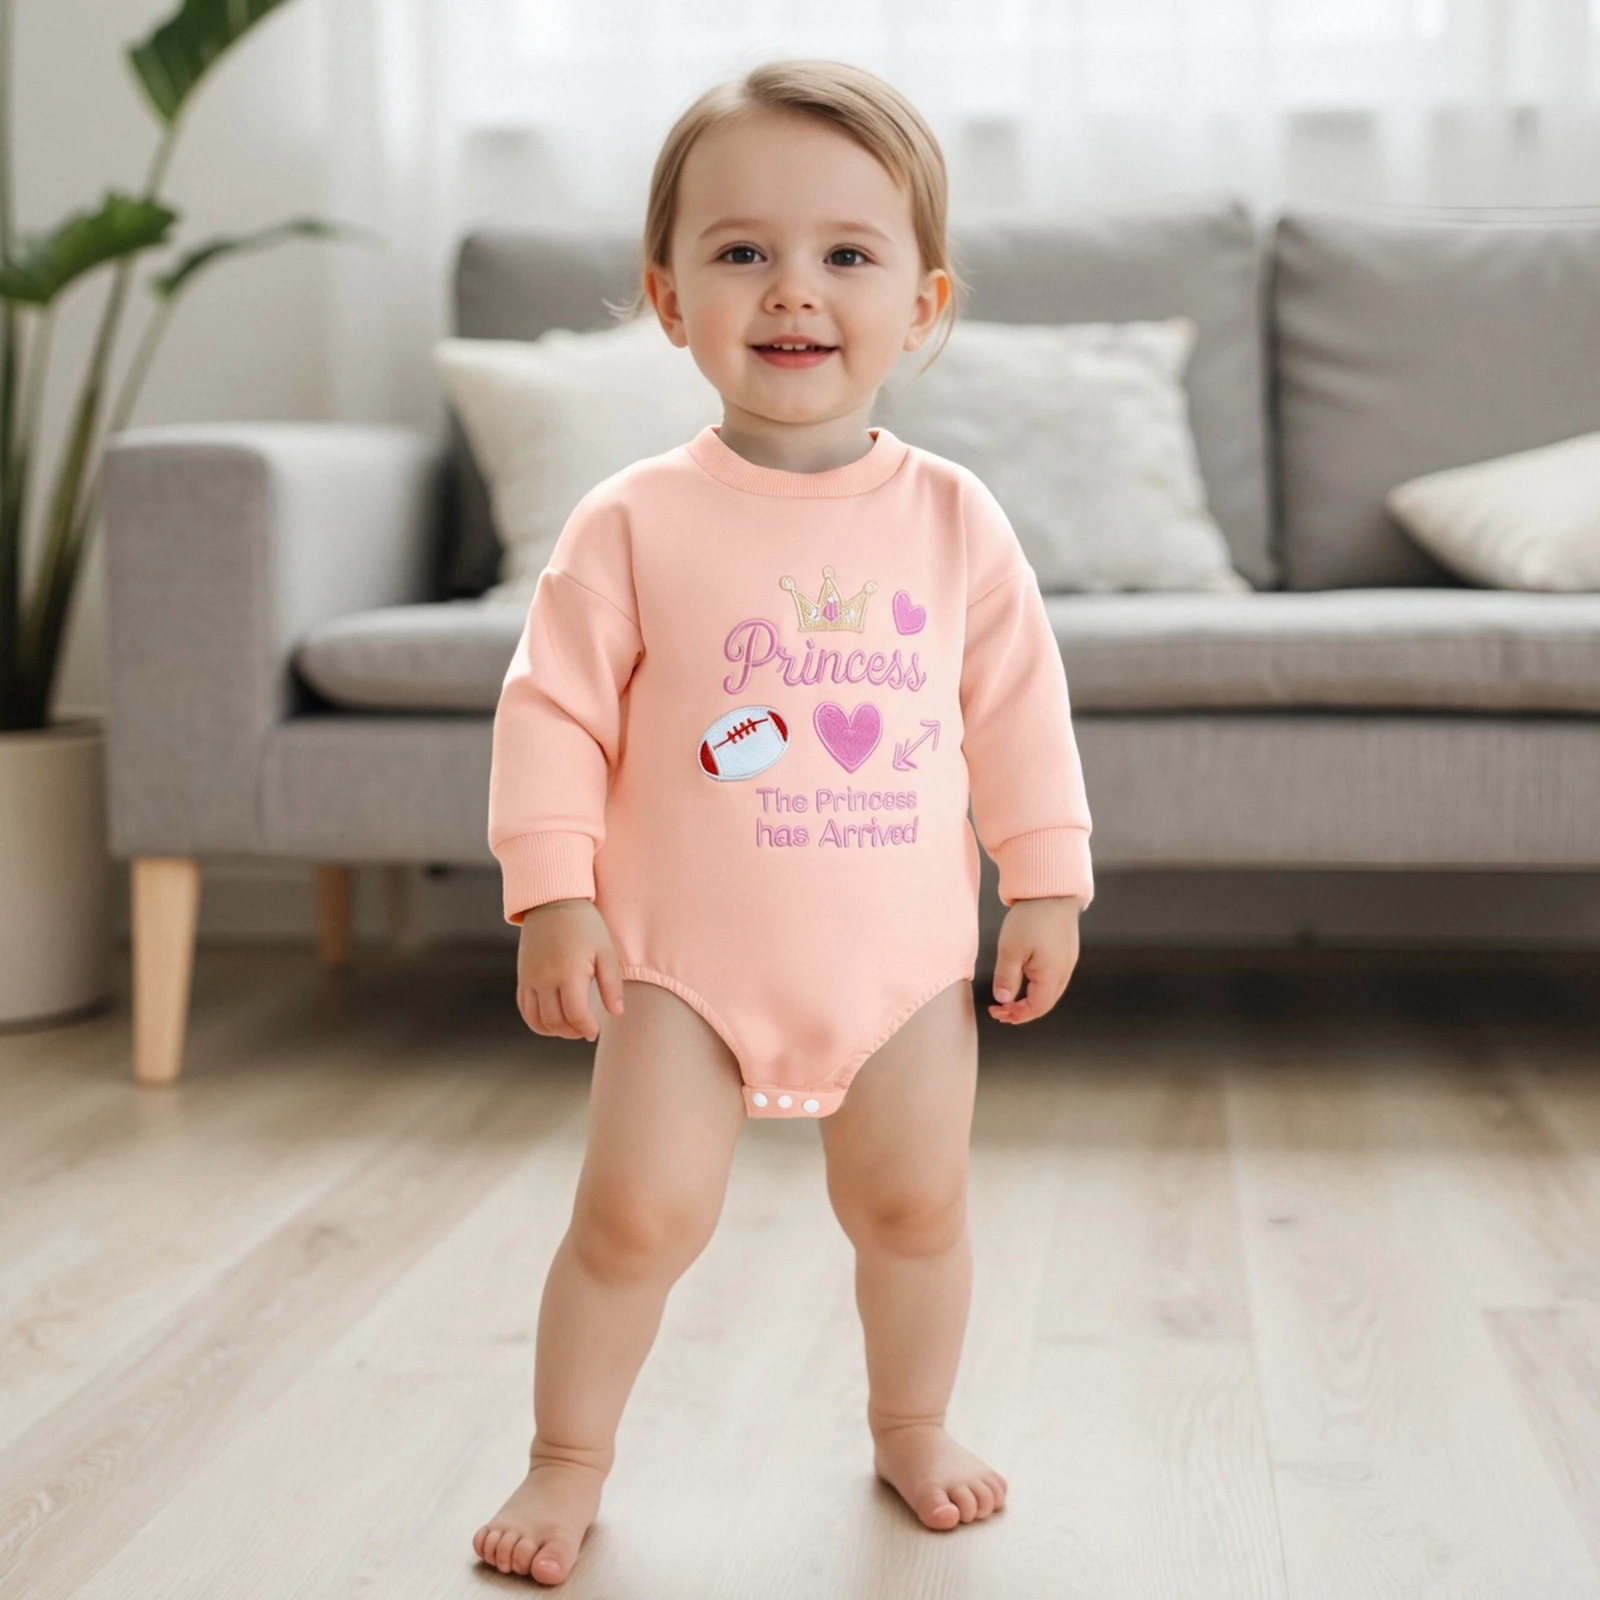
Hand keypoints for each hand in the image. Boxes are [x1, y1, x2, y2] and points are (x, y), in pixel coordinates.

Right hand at [515, 897, 625, 1040]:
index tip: (595, 1032)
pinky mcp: (522, 977)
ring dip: (554, 1031)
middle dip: (572, 1032)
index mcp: (569, 973)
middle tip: (586, 1029)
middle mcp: (545, 979)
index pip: (576, 1015)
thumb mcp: (605, 951)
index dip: (587, 1028)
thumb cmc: (584, 926)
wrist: (552, 902)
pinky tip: (552, 1021)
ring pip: (536, 1020)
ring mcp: (530, 979)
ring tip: (570, 1026)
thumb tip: (616, 1013)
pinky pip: (524, 1009)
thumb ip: (611, 985)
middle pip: (555, 1021)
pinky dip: (536, 1022)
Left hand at [988, 896, 1081, 1024]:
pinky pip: (1053, 978)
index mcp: (1052, 974)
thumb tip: (1003, 999)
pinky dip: (1037, 986)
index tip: (996, 1012)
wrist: (1052, 890)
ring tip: (1009, 998)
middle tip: (1000, 1010)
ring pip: (1049, 992)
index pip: (1036, 1008)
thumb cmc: (1031, 917)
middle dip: (1022, 1011)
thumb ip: (1006, 977)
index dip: (1016, 1015)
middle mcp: (1064, 972)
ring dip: (1029, 999)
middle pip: (1045, 1003)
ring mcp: (1067, 962)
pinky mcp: (1066, 952)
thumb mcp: (1011, 948)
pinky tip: (1023, 980)